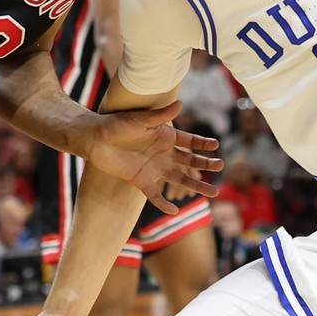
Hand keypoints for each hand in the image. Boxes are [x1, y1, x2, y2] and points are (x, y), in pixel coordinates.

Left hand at [85, 102, 221, 213]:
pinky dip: (163, 204)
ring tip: (213, 193)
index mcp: (165, 137)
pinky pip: (156, 195)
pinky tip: (173, 211)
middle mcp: (164, 154)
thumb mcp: (140, 120)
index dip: (202, 144)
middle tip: (220, 167)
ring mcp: (155, 169)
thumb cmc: (117, 124)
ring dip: (195, 186)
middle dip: (205, 165)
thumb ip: (160, 116)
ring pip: (179, 179)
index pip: (189, 141)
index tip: (216, 146)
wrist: (96, 139)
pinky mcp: (142, 181)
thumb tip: (180, 104)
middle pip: (189, 162)